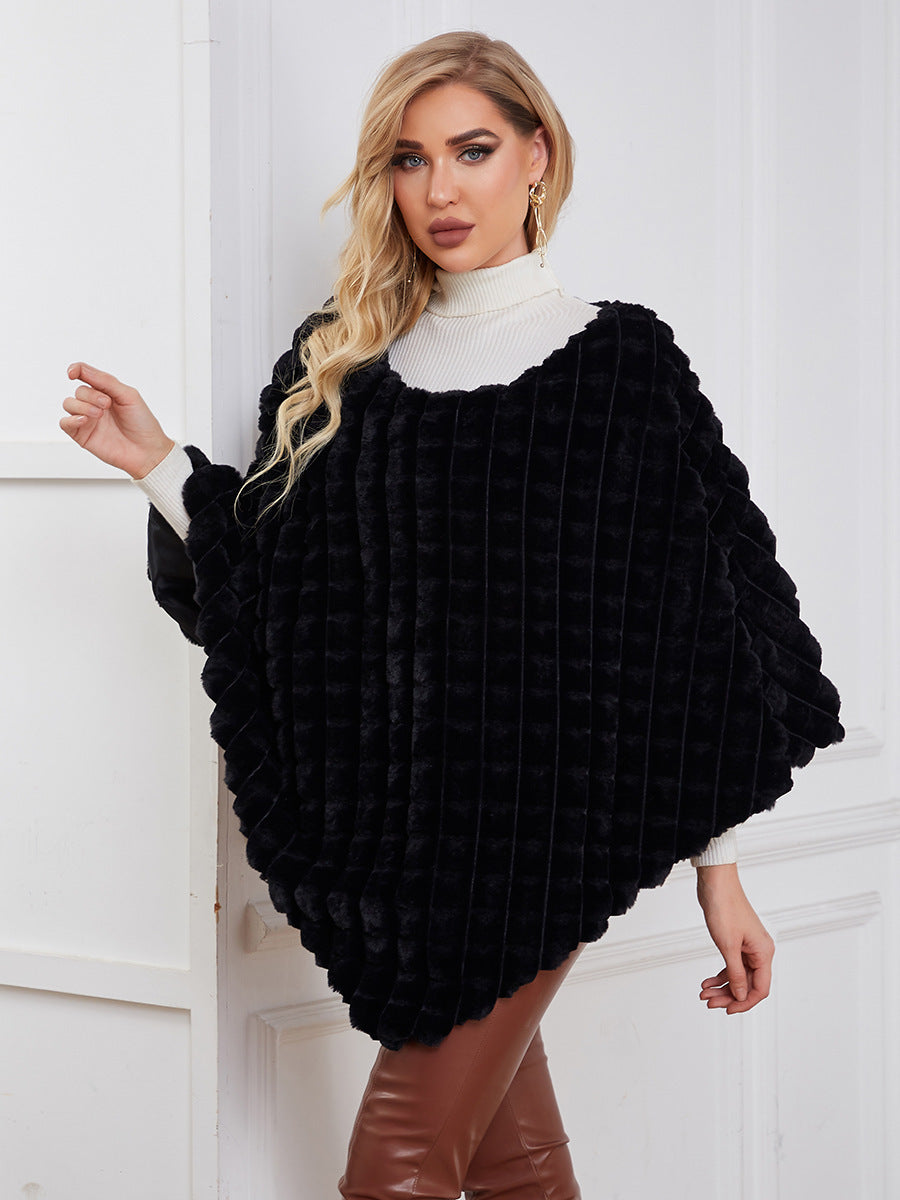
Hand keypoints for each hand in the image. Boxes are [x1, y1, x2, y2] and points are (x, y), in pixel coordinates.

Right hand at [61, 362, 174, 478]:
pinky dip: (71, 419)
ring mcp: (87, 420)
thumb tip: (82, 369)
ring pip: (68, 404)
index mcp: (106, 392)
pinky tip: (84, 420)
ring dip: (82, 406)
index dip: (76, 370)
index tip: (72, 373)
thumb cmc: (142, 423)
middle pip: (79, 391)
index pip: (84, 375)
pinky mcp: (82, 435)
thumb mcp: (128, 395)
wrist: (147, 450)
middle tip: (107, 405)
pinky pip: (64, 423)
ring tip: (99, 414)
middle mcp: (94, 404)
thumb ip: (105, 381)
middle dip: (91, 395)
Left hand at [695, 863, 773, 1013]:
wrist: (716, 883)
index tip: (727, 1010)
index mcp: (764, 953)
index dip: (744, 1002)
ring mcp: (748, 947)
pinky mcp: (737, 942)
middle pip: (748, 984)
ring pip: (738, 976)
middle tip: (709, 1003)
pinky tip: (707, 983)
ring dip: (722, 987)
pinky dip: (720, 975)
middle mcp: (759, 951)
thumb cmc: (724, 907)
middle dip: (729, 996)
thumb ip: (735, 973)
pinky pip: (732, 965)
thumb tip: (741, 995)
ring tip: (704, 994)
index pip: (760, 989)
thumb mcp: (728, 946)